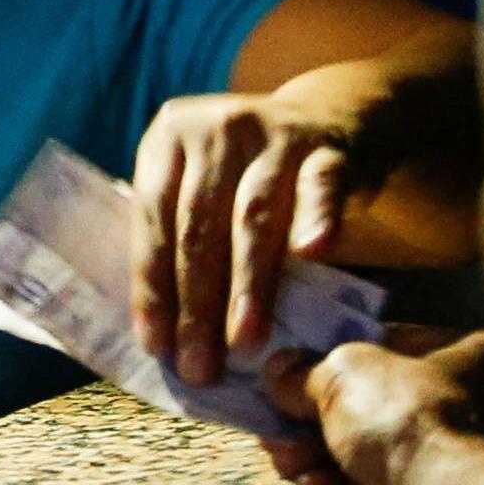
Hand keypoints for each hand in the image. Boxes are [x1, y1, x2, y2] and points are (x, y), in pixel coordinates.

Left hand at [133, 86, 368, 387]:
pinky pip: (321, 187)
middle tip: (199, 364)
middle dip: (197, 303)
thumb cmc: (251, 176)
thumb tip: (164, 337)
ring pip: (253, 215)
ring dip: (247, 284)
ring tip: (244, 340)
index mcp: (169, 137)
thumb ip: (181, 237)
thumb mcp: (204, 185)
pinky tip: (312, 254)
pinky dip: (316, 219)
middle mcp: (216, 128)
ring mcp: (274, 133)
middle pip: (199, 226)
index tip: (157, 347)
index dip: (153, 287)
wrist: (330, 119)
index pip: (152, 220)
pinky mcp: (328, 146)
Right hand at [262, 326, 483, 484]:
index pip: (387, 343)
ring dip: (314, 460)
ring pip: (354, 450)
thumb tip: (277, 371)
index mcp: (470, 354)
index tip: (290, 371)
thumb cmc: (405, 420)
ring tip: (296, 467)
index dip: (333, 355)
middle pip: (363, 402)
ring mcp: (443, 458)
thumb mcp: (342, 372)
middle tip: (280, 431)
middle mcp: (467, 404)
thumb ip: (303, 370)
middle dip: (310, 422)